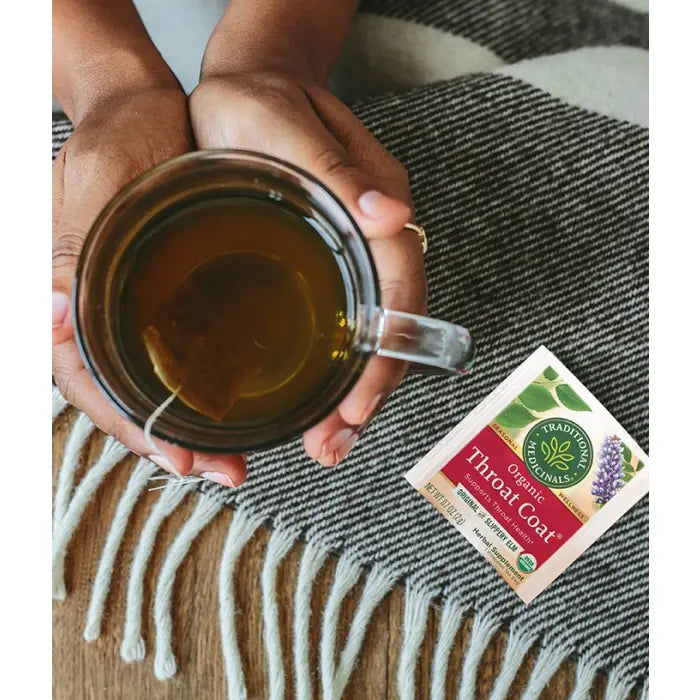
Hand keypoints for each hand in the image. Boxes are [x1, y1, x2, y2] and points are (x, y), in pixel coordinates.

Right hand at [52, 87, 246, 486]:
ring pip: (145, 382)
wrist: (143, 109)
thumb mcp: (95, 186)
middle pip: (122, 398)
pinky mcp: (157, 296)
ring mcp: (124, 309)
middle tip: (226, 470)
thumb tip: (46, 319)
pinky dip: (196, 383)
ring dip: (186, 422)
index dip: (134, 429)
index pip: (89, 384)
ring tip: (233, 453)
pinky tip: (229, 400)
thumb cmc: (118, 141)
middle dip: (170, 441)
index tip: (182, 460)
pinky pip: (168, 352)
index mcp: (65, 298)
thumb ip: (70, 251)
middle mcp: (92, 314)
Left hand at [190, 72, 426, 464]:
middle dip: (370, 389)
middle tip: (334, 444)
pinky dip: (334, 368)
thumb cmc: (261, 103)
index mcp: (375, 205)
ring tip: (326, 442)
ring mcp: (352, 253)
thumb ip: (341, 170)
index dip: (387, 350)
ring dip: (354, 390)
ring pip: (369, 332)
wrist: (248, 85)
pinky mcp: (326, 263)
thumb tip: (391, 213)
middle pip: (391, 324)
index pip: (399, 289)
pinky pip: (343, 322)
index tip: (359, 403)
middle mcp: (373, 237)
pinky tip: (313, 400)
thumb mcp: (288, 127)